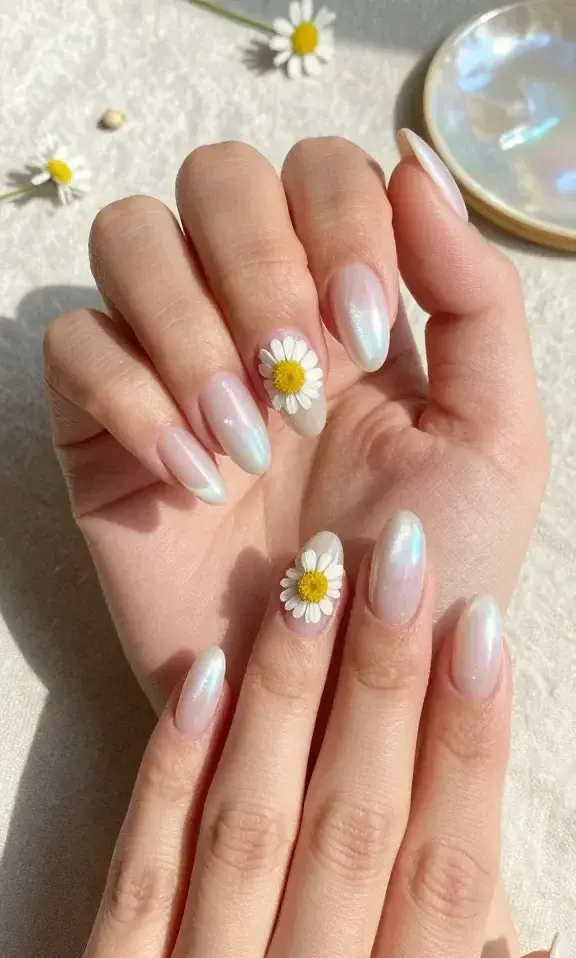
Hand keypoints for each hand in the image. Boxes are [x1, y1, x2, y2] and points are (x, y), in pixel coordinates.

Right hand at [43, 134, 547, 710]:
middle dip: (260, 267)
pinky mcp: (101, 430)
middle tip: (299, 381)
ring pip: (131, 237)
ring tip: (246, 442)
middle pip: (216, 178)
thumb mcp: (495, 442)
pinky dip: (130, 398)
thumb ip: (475, 298)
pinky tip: (191, 479)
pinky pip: (74, 346)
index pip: (319, 172)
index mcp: (352, 307)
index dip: (337, 220)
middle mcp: (256, 317)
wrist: (339, 697)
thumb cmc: (425, 579)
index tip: (364, 331)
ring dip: (190, 328)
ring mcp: (172, 365)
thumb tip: (414, 160)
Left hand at [52, 519, 566, 957]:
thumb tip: (550, 953)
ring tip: (317, 587)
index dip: (469, 746)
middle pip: (354, 827)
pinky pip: (139, 876)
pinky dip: (173, 772)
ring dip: (290, 699)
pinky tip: (208, 679)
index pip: (444, 876)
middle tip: (404, 564)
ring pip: (253, 826)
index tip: (483, 633)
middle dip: (385, 686)